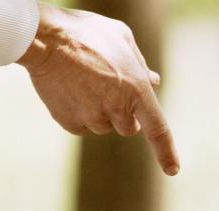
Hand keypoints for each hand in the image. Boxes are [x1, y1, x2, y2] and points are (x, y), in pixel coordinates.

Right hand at [17, 3, 178, 174]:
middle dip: (123, 114)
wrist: (45, 38)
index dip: (166, 152)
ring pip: (103, 127)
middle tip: (109, 89)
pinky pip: (81, 126)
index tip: (173, 170)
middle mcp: (116, 109)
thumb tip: (153, 81)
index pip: (158, 130)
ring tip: (84, 82)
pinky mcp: (69, 122)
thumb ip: (139, 63)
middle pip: (128, 128)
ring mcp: (92, 118)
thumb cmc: (86, 32)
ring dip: (99, 112)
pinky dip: (79, 113)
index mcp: (136, 90)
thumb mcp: (121, 38)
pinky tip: (70, 90)